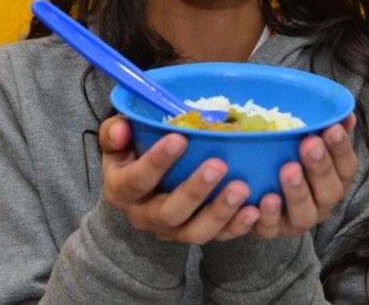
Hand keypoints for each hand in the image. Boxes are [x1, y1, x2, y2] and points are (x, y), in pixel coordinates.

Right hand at [100, 115, 260, 244]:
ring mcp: (172, 231)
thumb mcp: (115, 141)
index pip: (137, 180)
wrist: (137, 190)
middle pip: (169, 212)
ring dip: (220, 211)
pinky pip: (219, 238)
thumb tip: (121, 129)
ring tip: (242, 188)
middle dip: (195, 190)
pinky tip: (254, 210)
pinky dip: (238, 227)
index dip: (157, 161)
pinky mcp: (196, 235)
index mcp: (122, 191)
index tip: (180, 139)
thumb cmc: (130, 154)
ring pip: (195, 232)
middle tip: (218, 165)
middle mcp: (145, 217)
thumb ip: (114, 133)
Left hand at [252, 113, 357, 238]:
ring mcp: (298, 220)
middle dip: (320, 167)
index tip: (332, 128)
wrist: (259, 191)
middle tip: (309, 144)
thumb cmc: (291, 158)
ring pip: (304, 214)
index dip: (341, 149)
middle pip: (329, 192)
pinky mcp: (272, 231)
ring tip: (288, 169)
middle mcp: (322, 204)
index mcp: (336, 181)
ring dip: (297, 192)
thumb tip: (345, 113)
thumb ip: (326, 128)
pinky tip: (264, 199)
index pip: (347, 167)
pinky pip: (271, 230)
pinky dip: (268, 216)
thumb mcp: (308, 142)